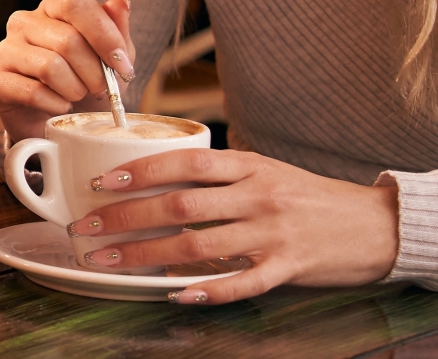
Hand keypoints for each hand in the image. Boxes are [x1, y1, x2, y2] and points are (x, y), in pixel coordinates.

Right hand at [0, 0, 135, 142]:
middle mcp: (24, 22)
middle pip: (68, 40)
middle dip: (95, 72)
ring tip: (77, 96)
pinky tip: (59, 106)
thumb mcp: (109, 56)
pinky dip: (56, 105)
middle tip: (102, 89)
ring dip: (75, 90)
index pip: (76, 3)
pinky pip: (33, 92)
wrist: (53, 120)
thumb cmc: (82, 81)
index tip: (123, 64)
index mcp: (52, 8)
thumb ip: (116, 27)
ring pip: (51, 67)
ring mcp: (5, 49)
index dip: (104, 34)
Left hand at [66, 149, 399, 303]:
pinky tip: (175, 295)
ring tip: (108, 261)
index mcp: (249, 167)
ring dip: (144, 254)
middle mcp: (257, 197)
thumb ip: (219, 174)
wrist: (374, 225)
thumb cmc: (308, 196)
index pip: (185, 164)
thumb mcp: (266, 170)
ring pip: (197, 245)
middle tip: (86, 227)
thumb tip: (157, 174)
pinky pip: (241, 282)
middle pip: (179, 206)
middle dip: (124, 217)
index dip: (139, 172)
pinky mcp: (288, 267)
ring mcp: (272, 233)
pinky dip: (206, 291)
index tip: (101, 182)